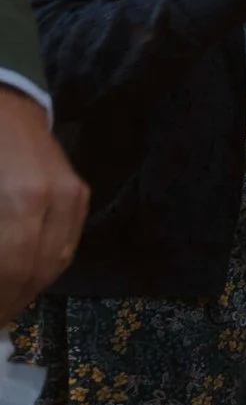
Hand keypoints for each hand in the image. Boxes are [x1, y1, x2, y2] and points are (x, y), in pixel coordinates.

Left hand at [0, 88, 88, 321]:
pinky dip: (45, 268)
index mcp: (20, 200)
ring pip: (55, 262)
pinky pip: (67, 244)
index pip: (12, 270)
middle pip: (34, 272)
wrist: (3, 102)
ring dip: (27, 289)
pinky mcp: (80, 193)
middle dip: (10, 301)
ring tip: (5, 303)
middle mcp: (54, 201)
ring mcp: (72, 195)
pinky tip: (23, 277)